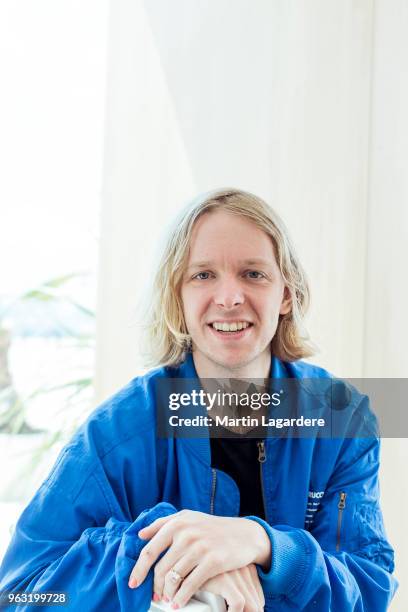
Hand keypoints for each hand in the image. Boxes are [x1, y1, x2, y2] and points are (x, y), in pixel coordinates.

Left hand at [128, 510, 270, 605]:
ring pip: (174, 578)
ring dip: (168, 593)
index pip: (150, 550)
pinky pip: (190, 585)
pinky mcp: (212, 561)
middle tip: (154, 596)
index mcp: (177, 523)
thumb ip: (163, 523)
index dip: (139, 569)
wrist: (244, 534)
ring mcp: (199, 547)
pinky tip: (178, 603)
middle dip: (155, 586)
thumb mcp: (188, 517)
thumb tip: (140, 535)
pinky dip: (181, 597)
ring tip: (167, 600)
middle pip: (160, 568)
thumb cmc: (212, 527)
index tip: (133, 583)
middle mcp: (186, 534)